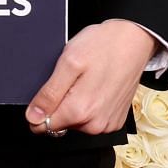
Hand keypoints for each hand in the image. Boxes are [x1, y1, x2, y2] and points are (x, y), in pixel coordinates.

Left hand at [25, 19, 156, 137]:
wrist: (134, 41)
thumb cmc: (102, 47)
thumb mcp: (68, 63)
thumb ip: (49, 94)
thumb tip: (33, 118)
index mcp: (80, 111)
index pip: (44, 126)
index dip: (39, 110)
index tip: (47, 93)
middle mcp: (95, 124)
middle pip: (60, 124)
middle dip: (59, 104)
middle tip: (70, 80)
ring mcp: (107, 124)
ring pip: (76, 122)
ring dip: (74, 104)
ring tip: (84, 81)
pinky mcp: (115, 120)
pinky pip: (92, 119)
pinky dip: (89, 105)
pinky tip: (95, 86)